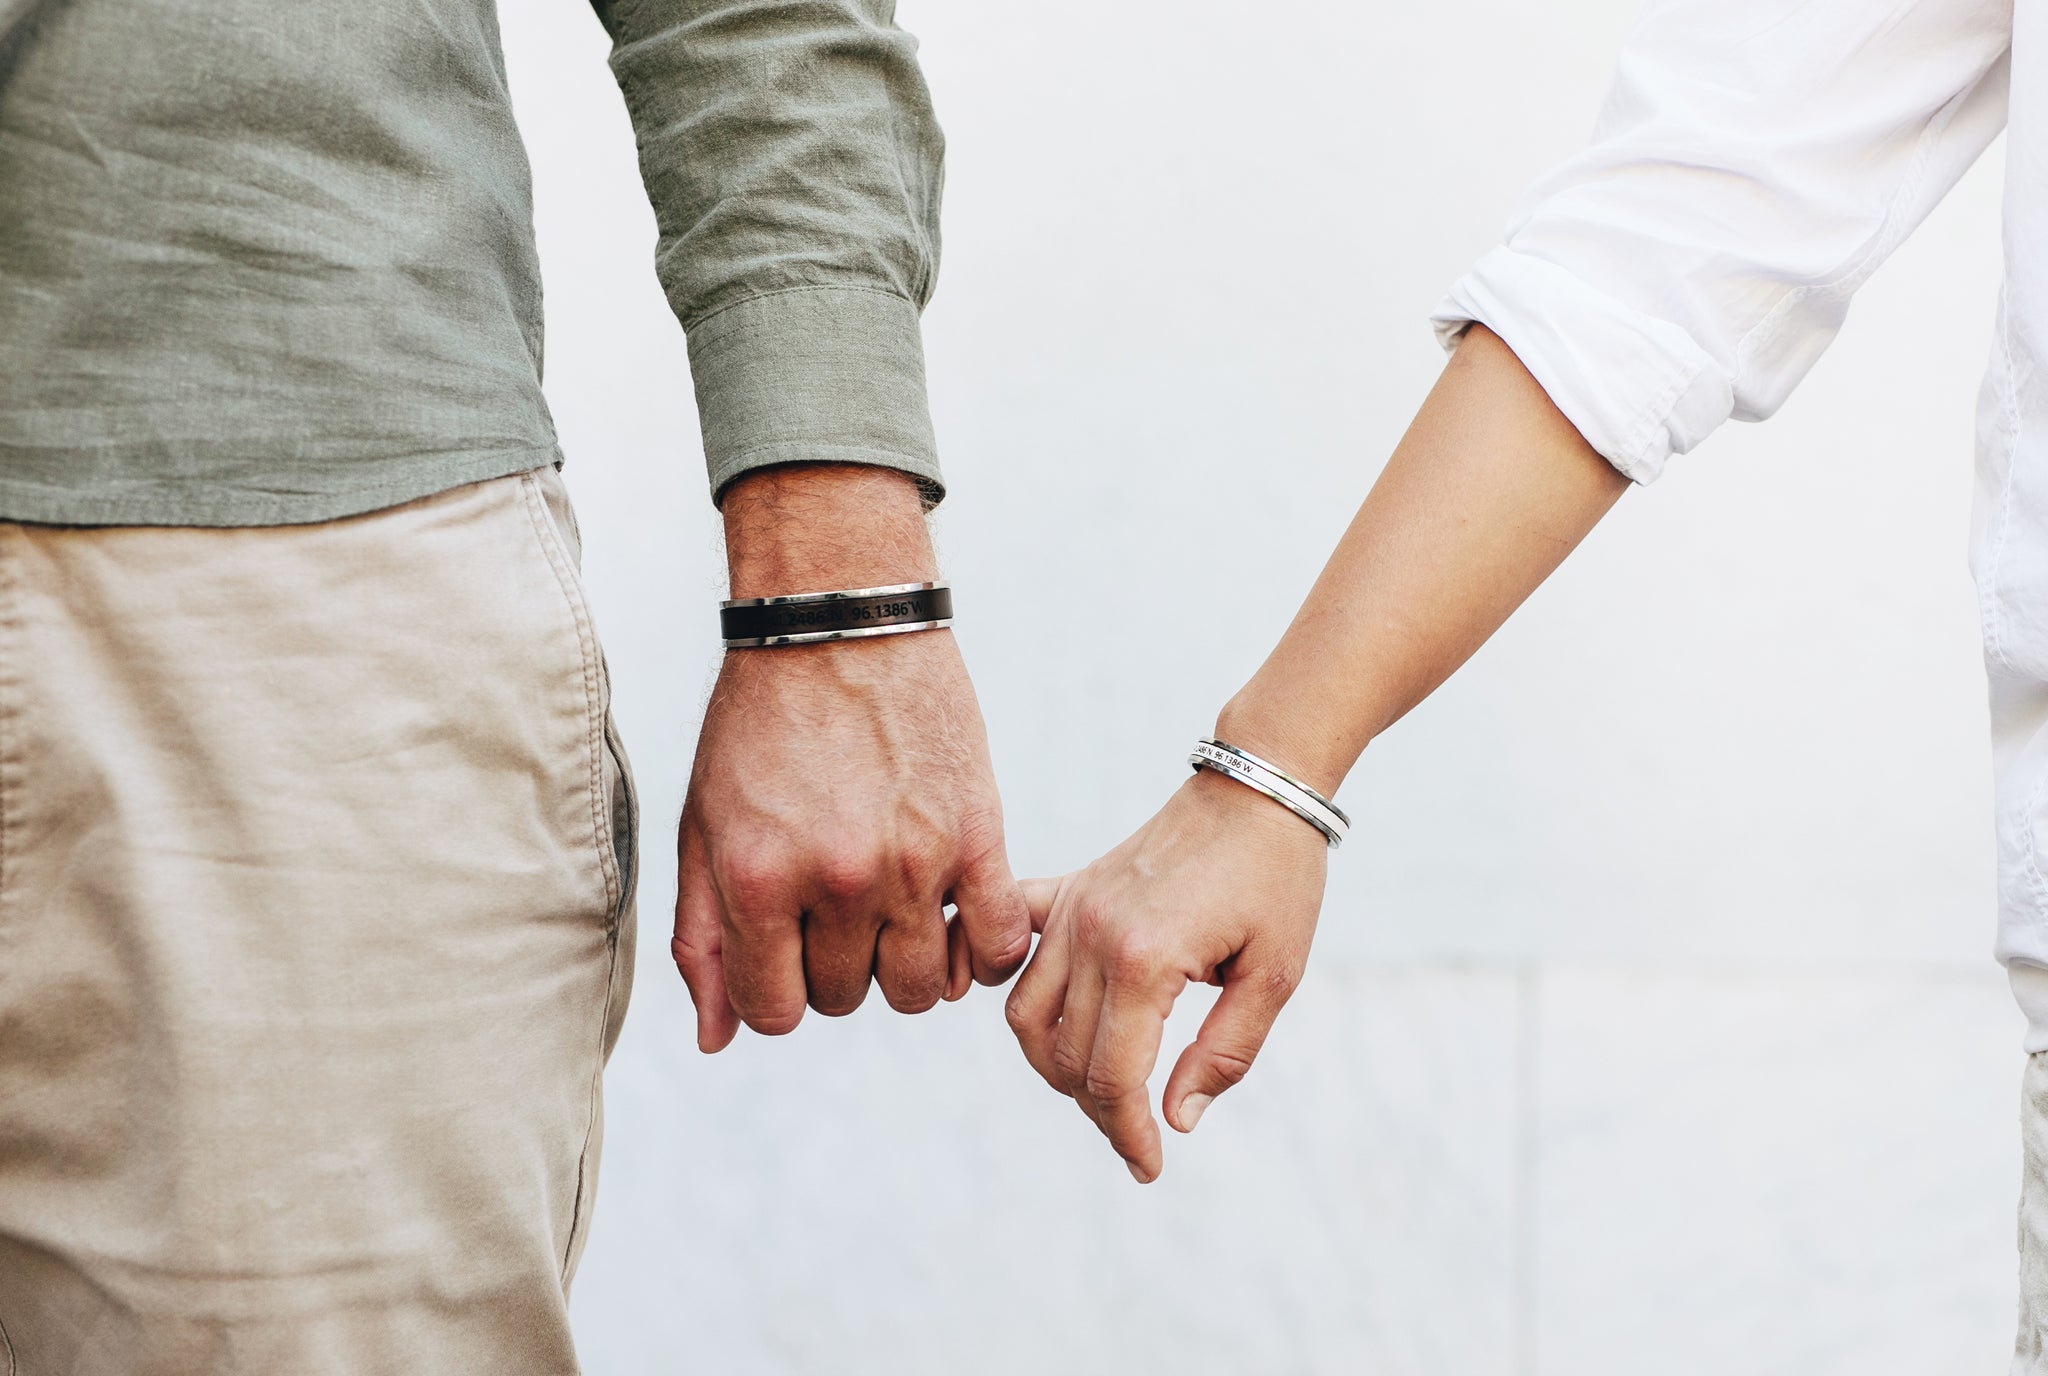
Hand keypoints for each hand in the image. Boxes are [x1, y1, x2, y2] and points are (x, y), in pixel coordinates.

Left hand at [672, 464, 1030, 1050]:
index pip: (775, 1012)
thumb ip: (702, 938)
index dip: (776, 991)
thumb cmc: (759, 724)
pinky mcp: (978, 835)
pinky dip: (980, 955)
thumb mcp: (703, 826)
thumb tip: (717, 1040)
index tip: (785, 948)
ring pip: (918, 990)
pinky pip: (996, 945)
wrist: (839, 621)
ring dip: (902, 965)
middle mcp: (836, 879)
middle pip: (844, 998)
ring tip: (892, 910)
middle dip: (833, 966)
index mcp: (757, 878)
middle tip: (833, 903)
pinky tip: (956, 922)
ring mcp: (914, 861)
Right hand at [1006, 767, 1328, 1181]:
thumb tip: (1176, 1119)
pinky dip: (997, 975)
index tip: (1151, 1167)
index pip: (1113, 1076)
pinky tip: (1014, 1007)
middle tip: (1140, 1137)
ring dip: (1056, 1066)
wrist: (1257, 788)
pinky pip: (1011, 940)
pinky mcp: (1069, 890)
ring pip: (1027, 1016)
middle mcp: (1092, 934)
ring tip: (1101, 1091)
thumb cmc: (1277, 879)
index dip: (1130, 1133)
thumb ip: (1223, 1054)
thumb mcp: (1275, 976)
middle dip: (1101, 1111)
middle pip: (1068, 1057)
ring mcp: (1072, 910)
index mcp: (1145, 960)